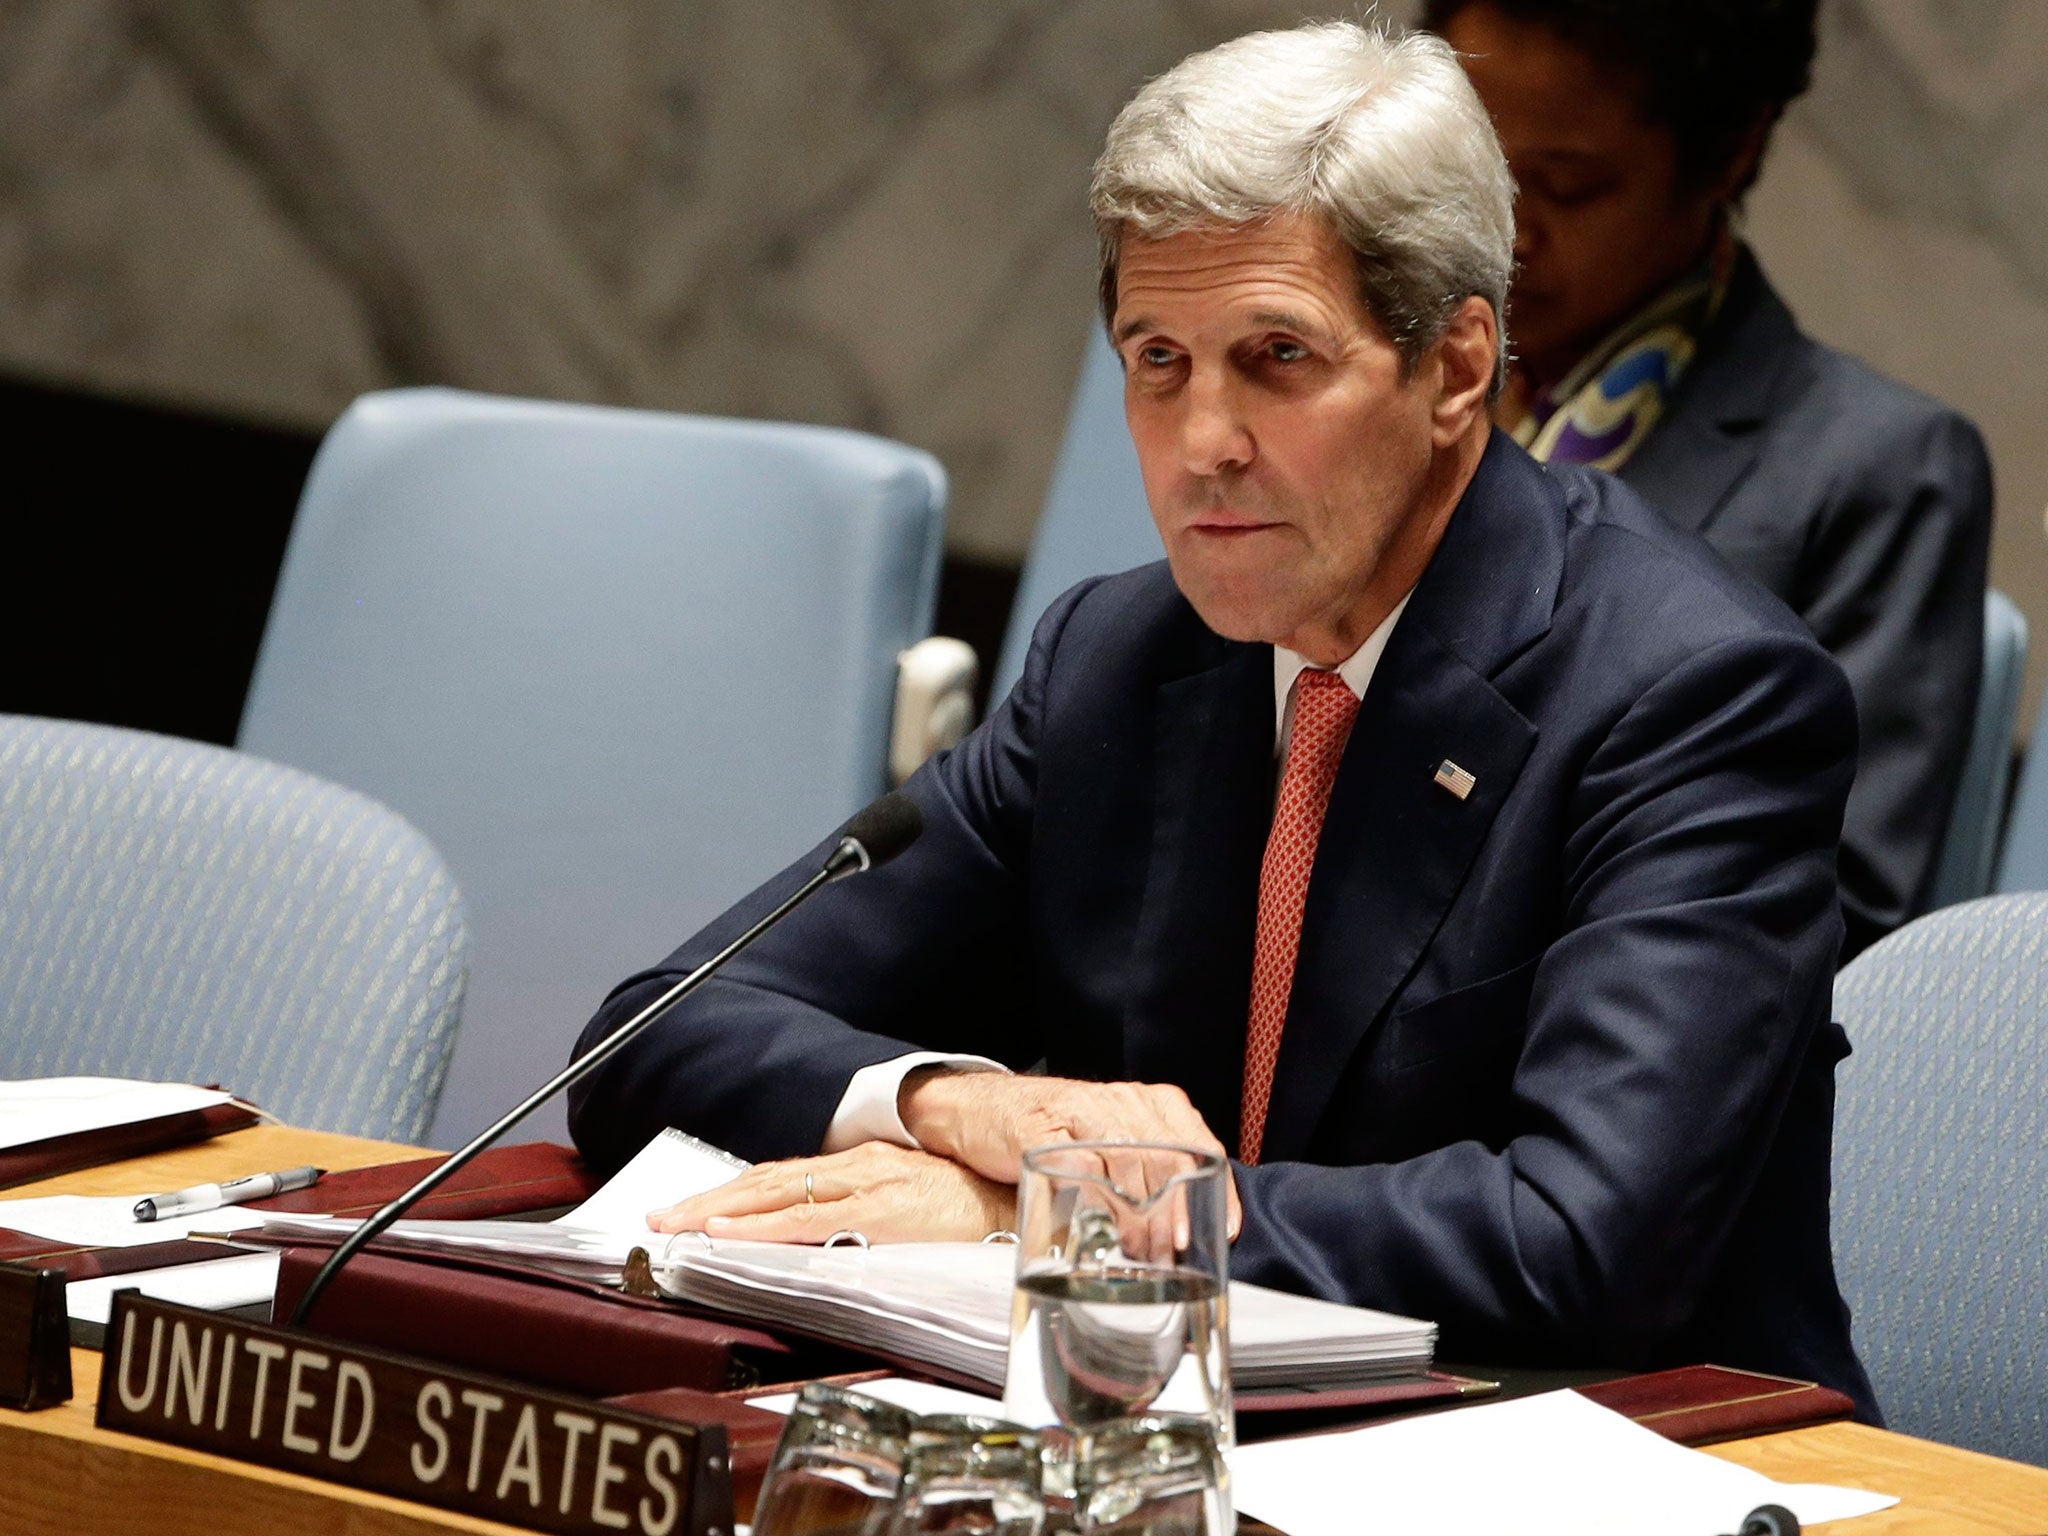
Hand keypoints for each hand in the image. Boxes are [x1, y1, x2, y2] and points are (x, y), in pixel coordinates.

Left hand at [646, 1141, 1014, 1243]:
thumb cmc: (972, 1208)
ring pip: (776, 1194)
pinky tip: (730, 1234)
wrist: (1022, 1199)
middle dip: (709, 1200)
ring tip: (680, 1226)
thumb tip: (821, 1239)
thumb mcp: (907, 1206)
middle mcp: (855, 1166)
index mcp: (860, 1166)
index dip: (734, 1194)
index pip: (781, 1179)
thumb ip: (865, 1216)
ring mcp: (865, 1184)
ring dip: (721, 1210)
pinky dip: (763, 1226)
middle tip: (661, 1220)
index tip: (692, 1211)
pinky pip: (808, 1219)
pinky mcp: (880, 1208)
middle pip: (767, 1182)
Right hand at [900, 1072, 1241, 1238]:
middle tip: (1172, 1254)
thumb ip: (1145, 1170)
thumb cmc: (1054, 1133)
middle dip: (1175, 1214)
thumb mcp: (1108, 1143)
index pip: (1200, 1142)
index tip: (1222, 1229)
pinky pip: (1086, 1170)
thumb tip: (1183, 1227)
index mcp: (1148, 1103)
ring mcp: (1083, 1113)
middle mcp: (1122, 1101)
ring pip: (1132, 1163)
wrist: (981, 1110)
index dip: (1217, 1188)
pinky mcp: (1046, 1133)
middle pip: (1169, 1158)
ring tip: (1141, 1254)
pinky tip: (1105, 1232)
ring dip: (1141, 1217)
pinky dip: (1102, 1205)